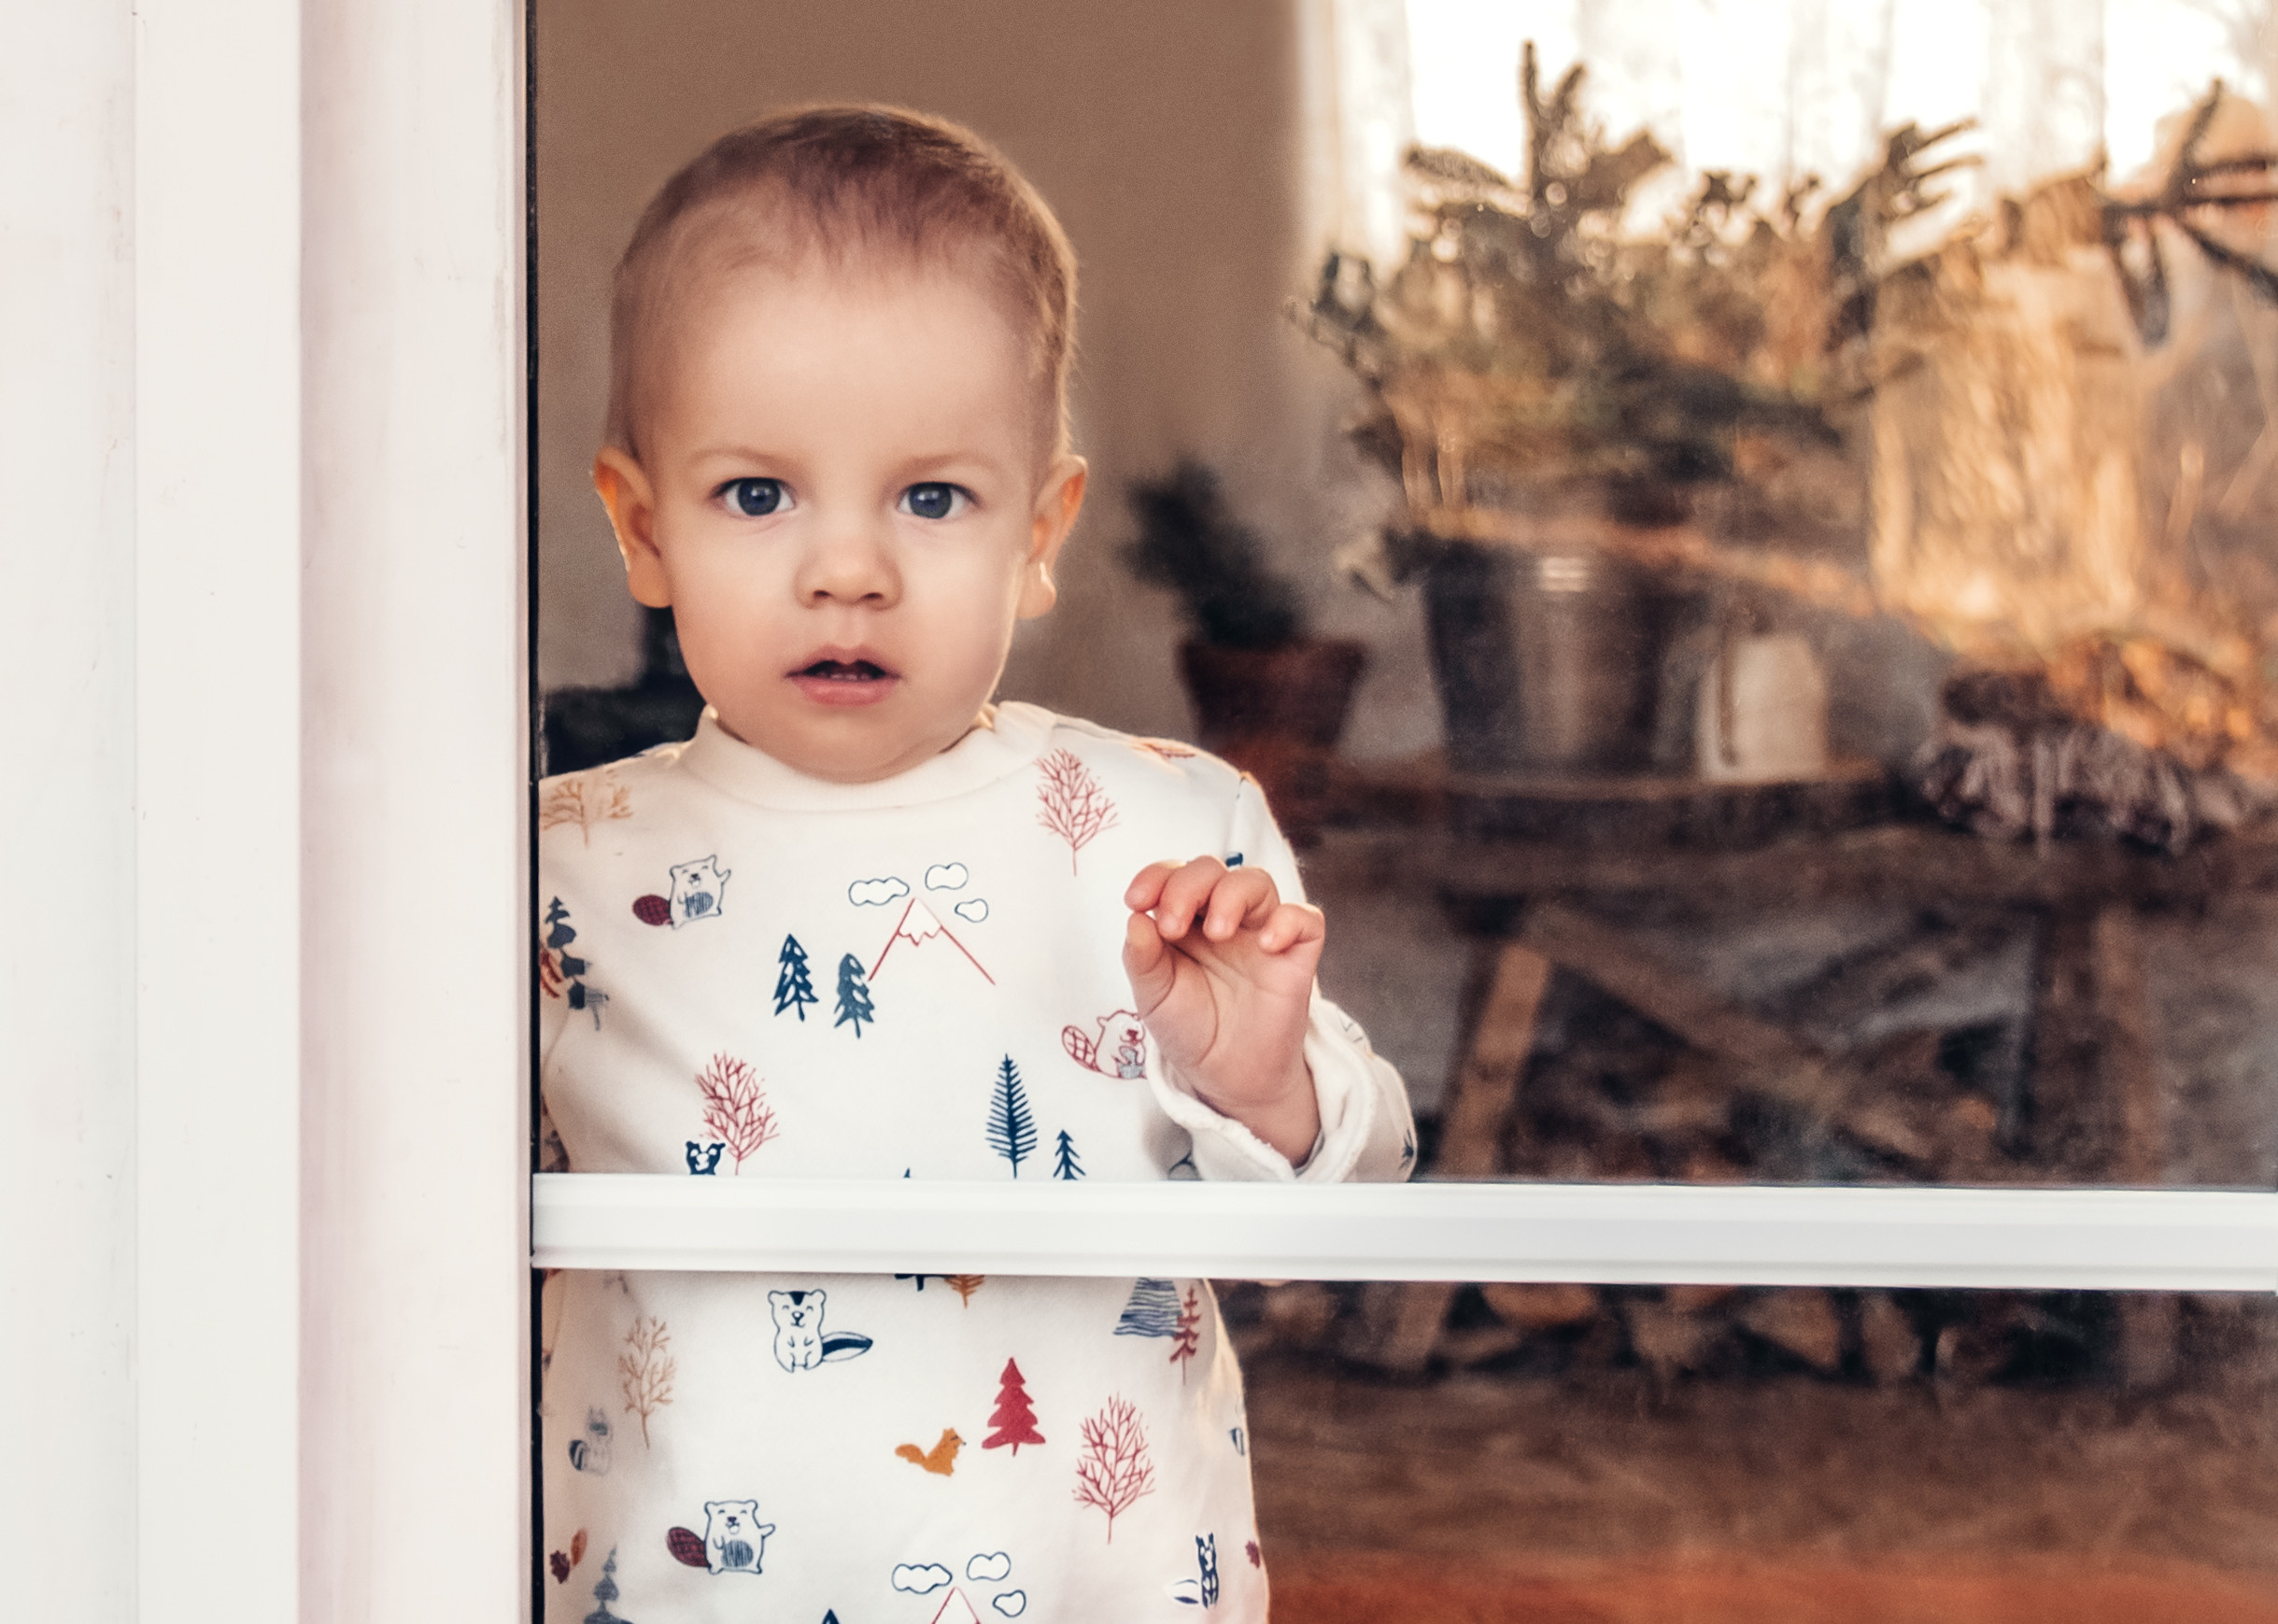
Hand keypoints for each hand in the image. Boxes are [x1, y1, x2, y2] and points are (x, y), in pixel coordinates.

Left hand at [1122, 856, 1322, 1162]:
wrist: (1227, 1078)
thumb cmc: (1189, 1030)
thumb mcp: (1153, 998)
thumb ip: (1142, 958)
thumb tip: (1136, 918)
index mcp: (1184, 920)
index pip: (1173, 876)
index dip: (1155, 877)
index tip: (1136, 901)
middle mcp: (1222, 917)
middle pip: (1211, 870)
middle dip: (1187, 887)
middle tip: (1172, 927)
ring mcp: (1261, 932)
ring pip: (1257, 882)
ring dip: (1231, 896)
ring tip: (1217, 932)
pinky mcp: (1296, 955)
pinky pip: (1306, 919)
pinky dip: (1287, 921)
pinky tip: (1265, 945)